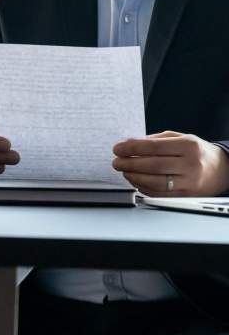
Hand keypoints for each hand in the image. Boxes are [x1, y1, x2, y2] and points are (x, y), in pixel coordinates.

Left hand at [112, 131, 228, 195]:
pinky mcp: (187, 196)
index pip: (154, 147)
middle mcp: (190, 165)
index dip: (132, 148)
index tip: (118, 149)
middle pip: (154, 166)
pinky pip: (161, 194)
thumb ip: (155, 139)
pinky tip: (136, 181)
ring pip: (156, 182)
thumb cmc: (196, 151)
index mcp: (188, 146)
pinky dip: (145, 188)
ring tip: (124, 171)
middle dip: (130, 164)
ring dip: (135, 177)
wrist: (221, 169)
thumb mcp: (179, 138)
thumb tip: (130, 144)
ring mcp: (190, 183)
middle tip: (116, 162)